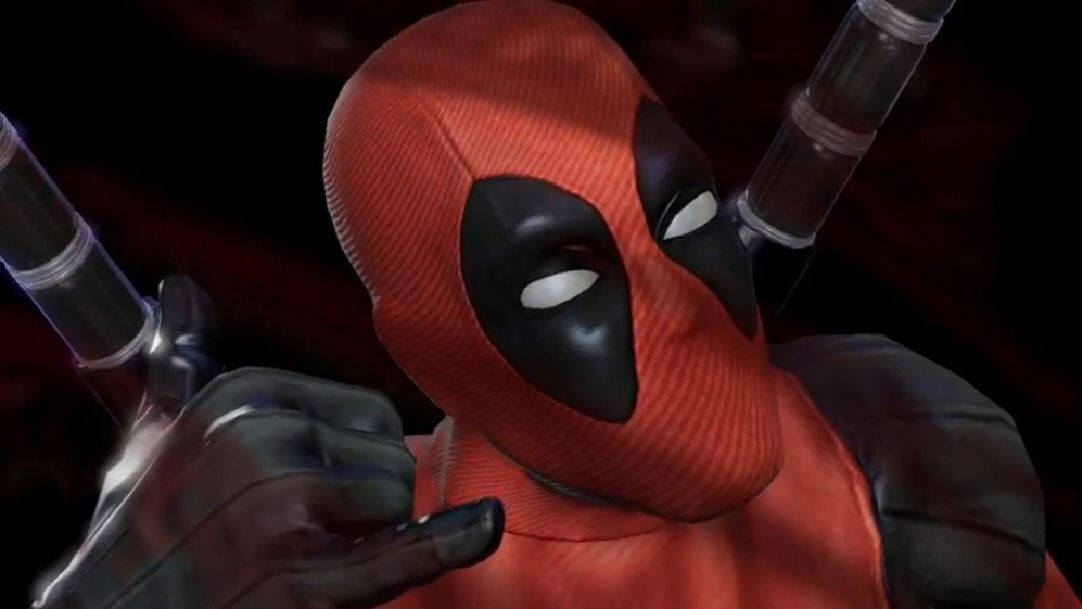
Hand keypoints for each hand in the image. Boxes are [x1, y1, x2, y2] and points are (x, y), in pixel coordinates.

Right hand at [34, 368, 503, 608]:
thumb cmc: (138, 528)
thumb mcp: (149, 433)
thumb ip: (179, 360)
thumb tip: (181, 291)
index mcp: (240, 399)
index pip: (369, 410)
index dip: (364, 453)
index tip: (328, 480)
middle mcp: (261, 443)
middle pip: (391, 455)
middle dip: (370, 497)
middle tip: (316, 527)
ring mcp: (281, 513)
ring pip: (395, 502)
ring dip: (373, 536)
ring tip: (314, 551)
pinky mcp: (301, 581)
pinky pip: (401, 553)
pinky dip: (452, 541)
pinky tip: (484, 524)